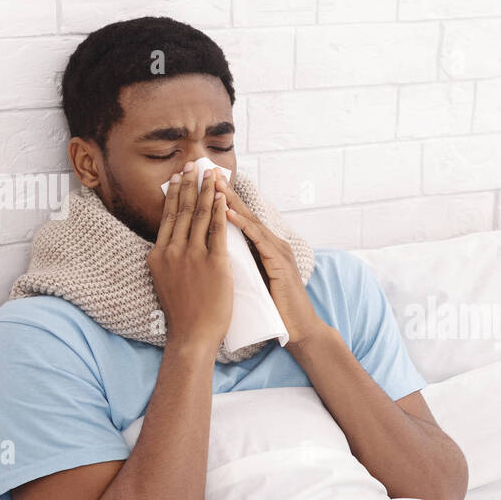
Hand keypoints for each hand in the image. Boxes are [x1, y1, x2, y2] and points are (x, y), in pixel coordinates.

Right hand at [148, 162, 232, 356]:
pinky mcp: (213, 263)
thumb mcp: (164, 280)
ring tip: (212, 174)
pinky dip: (221, 212)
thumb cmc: (182, 313)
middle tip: (194, 164)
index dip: (174, 194)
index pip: (168, 217)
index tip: (178, 176)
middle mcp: (172, 251)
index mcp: (158, 255)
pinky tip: (224, 198)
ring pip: (200, 216)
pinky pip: (218, 231)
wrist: (192, 335)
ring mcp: (192, 256)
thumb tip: (171, 244)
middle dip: (189, 184)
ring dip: (207, 191)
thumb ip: (168, 260)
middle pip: (182, 210)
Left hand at [211, 175, 326, 348]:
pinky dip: (241, 225)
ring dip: (229, 200)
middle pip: (244, 212)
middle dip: (224, 192)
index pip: (240, 218)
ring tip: (213, 184)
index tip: (202, 184)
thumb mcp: (250, 281)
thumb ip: (238, 264)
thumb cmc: (273, 309)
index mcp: (265, 247)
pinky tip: (225, 213)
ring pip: (250, 220)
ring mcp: (278, 251)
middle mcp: (273, 243)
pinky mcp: (280, 262)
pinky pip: (257, 239)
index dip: (221, 201)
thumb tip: (213, 256)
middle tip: (207, 171)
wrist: (298, 328)